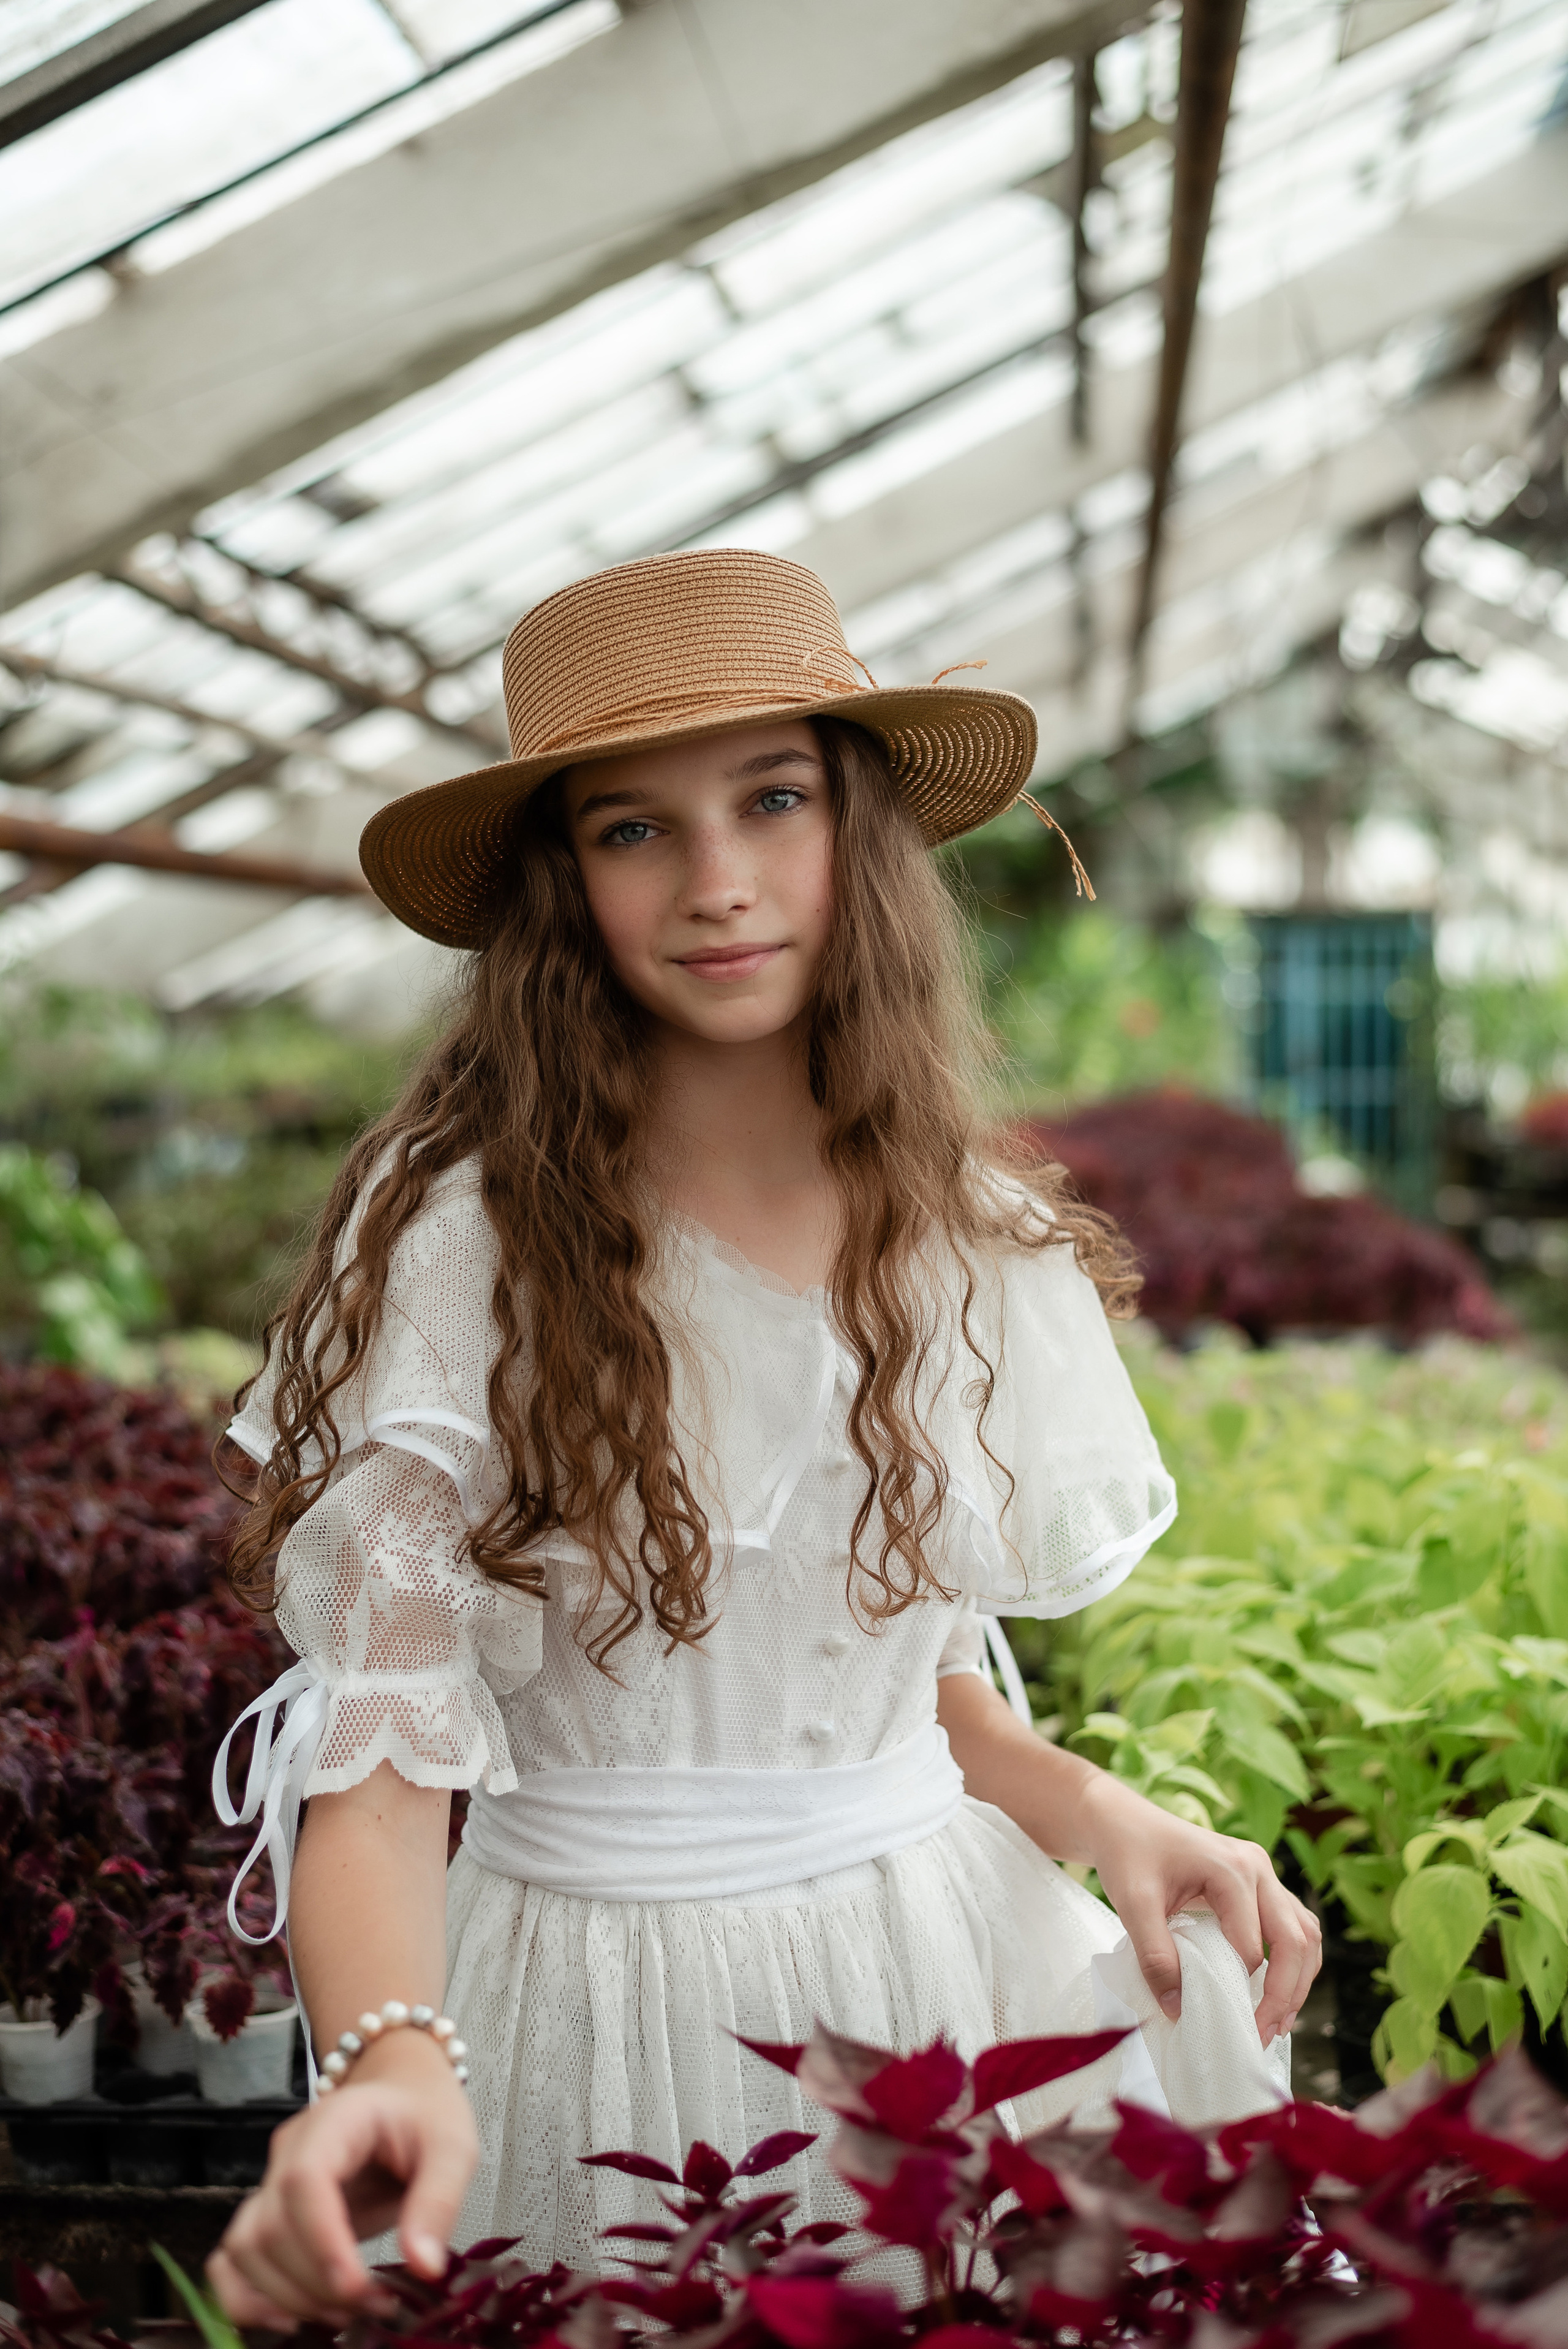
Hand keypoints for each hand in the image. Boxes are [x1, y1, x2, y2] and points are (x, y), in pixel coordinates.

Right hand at [208, 2033, 477, 2327]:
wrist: (403, 2094)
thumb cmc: (426, 2114)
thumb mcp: (452, 2148)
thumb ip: (438, 2202)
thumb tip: (423, 2267)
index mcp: (336, 2121)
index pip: (304, 2180)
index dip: (321, 2241)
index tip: (357, 2288)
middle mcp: (290, 2151)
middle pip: (271, 2227)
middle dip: (315, 2283)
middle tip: (372, 2306)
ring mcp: (272, 2182)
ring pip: (245, 2249)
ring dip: (286, 2297)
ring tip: (345, 2315)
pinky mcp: (268, 2213)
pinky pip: (231, 2260)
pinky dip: (246, 2299)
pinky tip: (291, 2321)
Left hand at [1081, 1775, 1320, 2045]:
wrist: (1122, 1822)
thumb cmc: (1127, 1855)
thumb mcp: (1133, 1904)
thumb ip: (1154, 1956)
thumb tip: (1178, 2010)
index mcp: (1232, 1869)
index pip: (1252, 1944)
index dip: (1243, 1989)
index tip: (1228, 2026)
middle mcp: (1257, 1867)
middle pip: (1296, 1939)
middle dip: (1286, 1993)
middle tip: (1264, 2034)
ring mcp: (1262, 1873)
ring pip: (1304, 1932)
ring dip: (1299, 1979)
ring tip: (1279, 2022)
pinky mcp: (1258, 1884)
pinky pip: (1292, 1925)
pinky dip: (1293, 1961)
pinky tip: (1276, 1991)